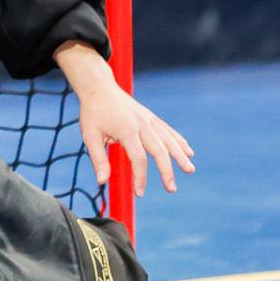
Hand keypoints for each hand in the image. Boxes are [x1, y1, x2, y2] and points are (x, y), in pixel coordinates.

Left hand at [77, 84, 193, 196]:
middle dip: (167, 171)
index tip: (139, 193)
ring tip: (190, 170)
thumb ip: (98, 159)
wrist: (99, 87)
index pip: (138, 159)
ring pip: (169, 139)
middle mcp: (142, 125)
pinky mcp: (151, 117)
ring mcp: (149, 119)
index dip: (140, 177)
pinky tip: (188, 152)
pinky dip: (179, 141)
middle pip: (159, 150)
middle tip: (171, 189)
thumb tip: (102, 182)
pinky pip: (168, 131)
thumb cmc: (93, 112)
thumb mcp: (90, 136)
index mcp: (127, 130)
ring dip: (180, 155)